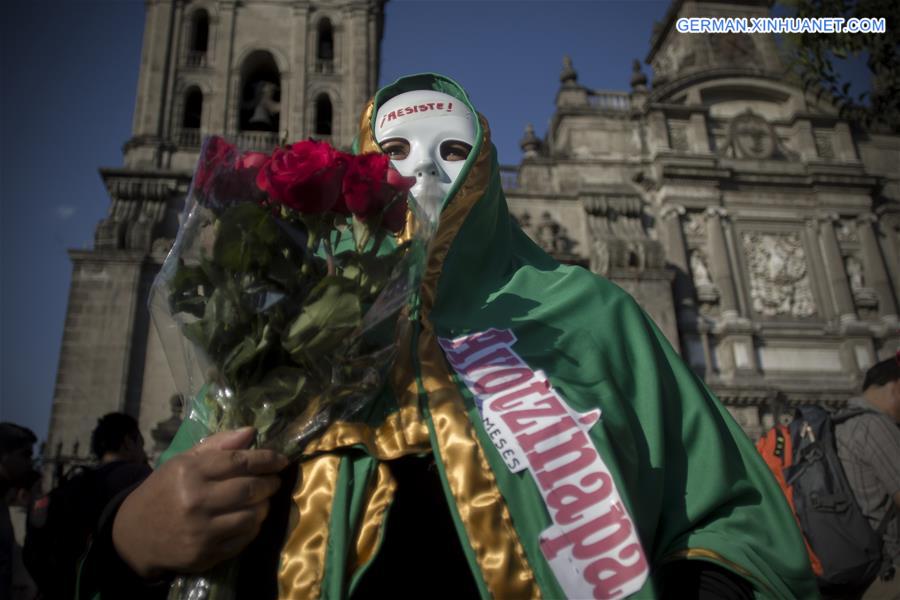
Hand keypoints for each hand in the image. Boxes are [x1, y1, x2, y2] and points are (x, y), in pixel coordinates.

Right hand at [112, 427, 288, 578]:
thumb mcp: (183, 461)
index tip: (281, 460)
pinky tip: (248, 519)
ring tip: (262, 500)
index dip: (266, 459)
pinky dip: (253, 527)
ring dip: (264, 506)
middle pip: (250, 489)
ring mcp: (201, 531)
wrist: (134, 535)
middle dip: (270, 483)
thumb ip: (218, 444)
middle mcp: (196, 501)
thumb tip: (251, 432)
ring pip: (252, 517)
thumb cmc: (163, 491)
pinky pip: (243, 539)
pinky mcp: (205, 555)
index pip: (240, 462)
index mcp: (190, 472)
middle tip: (274, 480)